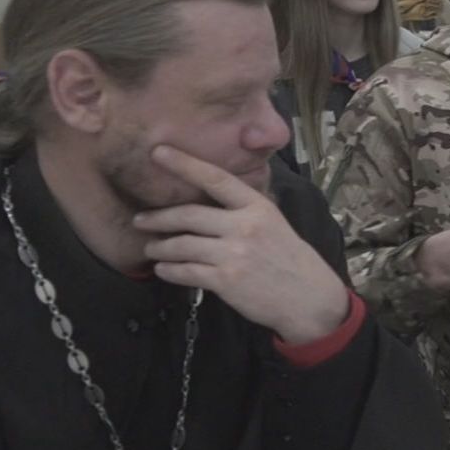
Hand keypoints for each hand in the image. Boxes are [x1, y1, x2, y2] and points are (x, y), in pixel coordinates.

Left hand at [134, 146, 348, 344]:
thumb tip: (209, 200)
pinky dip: (168, 270)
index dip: (185, 164)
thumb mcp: (274, 224)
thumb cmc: (288, 259)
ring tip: (152, 248)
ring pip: (181, 245)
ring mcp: (234, 254)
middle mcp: (245, 227)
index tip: (159, 152)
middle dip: (158, 217)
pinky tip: (163, 269)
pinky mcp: (225, 280)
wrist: (308, 297)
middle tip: (141, 220)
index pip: (216, 179)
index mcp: (258, 207)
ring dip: (160, 247)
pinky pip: (185, 271)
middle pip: (189, 215)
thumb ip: (244, 211)